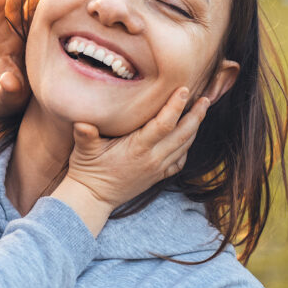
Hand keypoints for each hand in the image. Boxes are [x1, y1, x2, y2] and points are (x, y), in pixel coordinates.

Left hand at [0, 0, 42, 120]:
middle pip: (13, 10)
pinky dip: (51, 4)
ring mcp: (27, 33)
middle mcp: (14, 35)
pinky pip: (44, 16)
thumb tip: (9, 82)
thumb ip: (7, 90)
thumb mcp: (7, 96)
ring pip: (31, 9)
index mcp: (4, 47)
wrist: (16, 94)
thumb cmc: (10, 95)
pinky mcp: (40, 34)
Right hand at [67, 87, 209, 209]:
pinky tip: (188, 136)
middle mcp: (152, 159)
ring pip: (185, 146)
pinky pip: (180, 161)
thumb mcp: (83, 150)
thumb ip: (85, 135)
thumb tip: (82, 123)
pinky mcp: (157, 176)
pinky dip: (187, 146)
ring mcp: (157, 169)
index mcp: (137, 148)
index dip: (175, 106)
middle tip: (205, 98)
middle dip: (196, 115)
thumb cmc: (87, 170)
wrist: (93, 198)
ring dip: (195, 127)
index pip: (163, 124)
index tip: (184, 89)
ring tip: (201, 111)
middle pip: (183, 134)